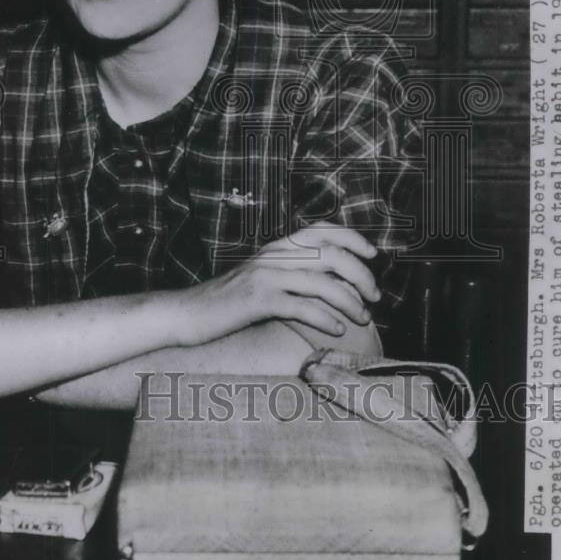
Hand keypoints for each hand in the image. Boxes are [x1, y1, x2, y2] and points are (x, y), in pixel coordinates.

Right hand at [174, 221, 379, 346]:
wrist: (186, 314)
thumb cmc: (228, 302)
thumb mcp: (261, 279)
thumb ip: (291, 274)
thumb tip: (332, 282)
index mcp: (276, 248)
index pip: (321, 230)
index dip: (352, 238)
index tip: (372, 255)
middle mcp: (274, 256)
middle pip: (331, 255)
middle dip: (361, 275)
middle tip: (374, 297)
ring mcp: (265, 276)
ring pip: (322, 282)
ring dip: (350, 301)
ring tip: (362, 318)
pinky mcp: (258, 300)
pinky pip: (302, 306)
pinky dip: (325, 319)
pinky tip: (337, 330)